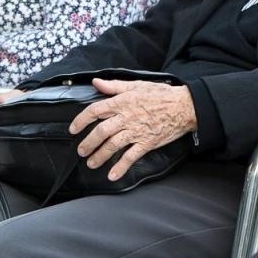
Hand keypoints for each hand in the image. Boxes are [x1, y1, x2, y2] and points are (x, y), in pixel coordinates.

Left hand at [71, 79, 196, 181]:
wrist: (184, 106)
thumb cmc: (161, 95)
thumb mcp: (136, 85)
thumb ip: (114, 86)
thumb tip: (96, 83)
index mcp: (122, 102)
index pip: (95, 111)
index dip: (81, 120)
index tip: (73, 128)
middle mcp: (126, 118)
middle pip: (101, 131)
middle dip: (88, 142)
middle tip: (81, 150)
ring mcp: (136, 132)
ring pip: (112, 145)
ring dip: (100, 156)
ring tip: (91, 163)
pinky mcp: (147, 143)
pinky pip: (131, 157)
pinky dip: (121, 167)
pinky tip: (112, 175)